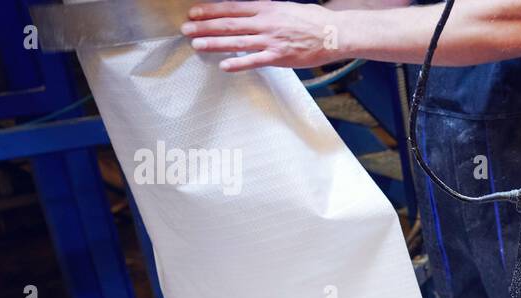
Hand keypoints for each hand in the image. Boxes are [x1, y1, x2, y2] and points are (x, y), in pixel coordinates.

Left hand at [183, 2, 346, 71]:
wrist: (334, 33)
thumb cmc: (314, 21)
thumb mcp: (286, 8)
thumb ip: (267, 12)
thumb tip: (252, 14)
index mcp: (267, 8)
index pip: (232, 8)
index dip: (211, 10)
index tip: (194, 12)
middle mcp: (265, 23)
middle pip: (228, 24)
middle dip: (204, 26)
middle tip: (186, 28)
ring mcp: (271, 40)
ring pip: (237, 41)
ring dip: (214, 43)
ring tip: (196, 44)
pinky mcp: (280, 57)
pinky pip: (255, 61)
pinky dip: (238, 63)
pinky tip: (224, 65)